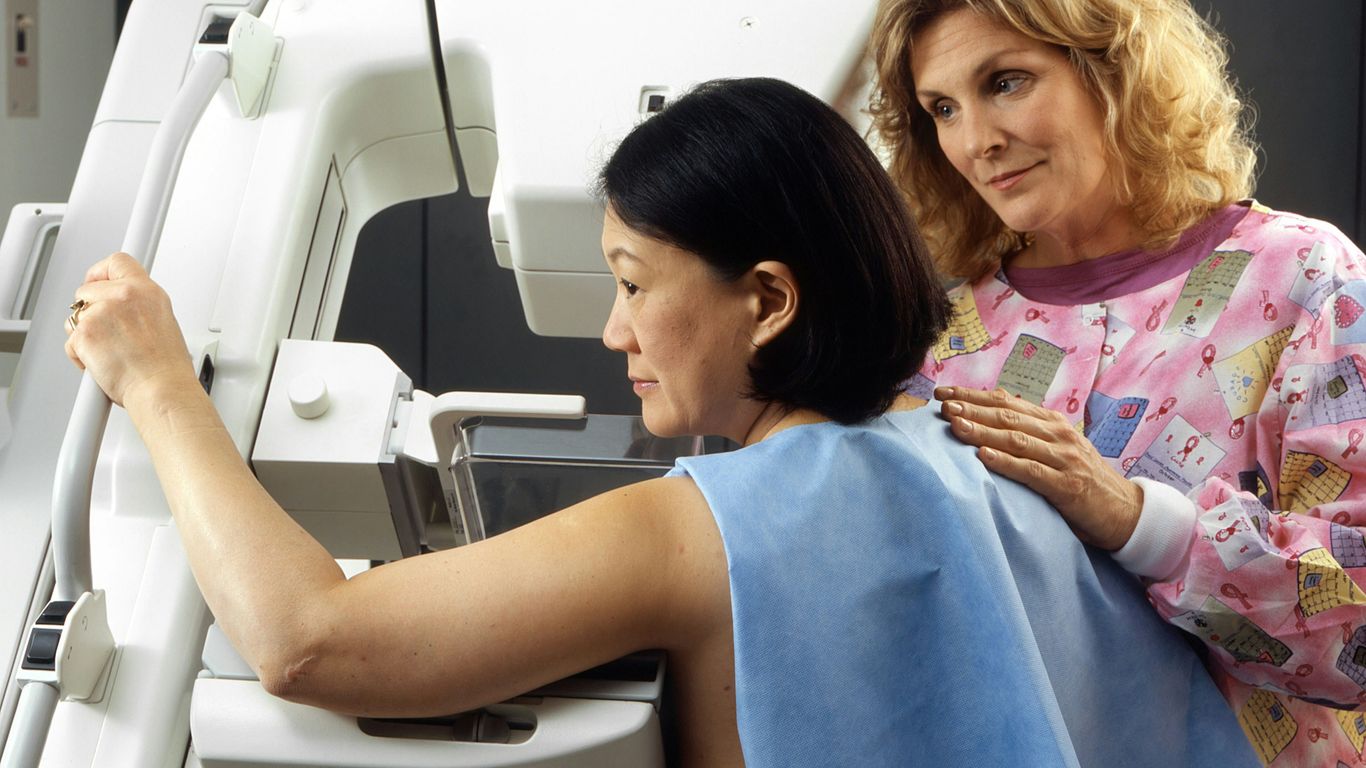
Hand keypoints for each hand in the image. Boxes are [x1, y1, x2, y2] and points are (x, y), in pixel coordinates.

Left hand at [63, 253, 194, 407]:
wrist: (160, 389)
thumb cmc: (165, 367)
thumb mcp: (163, 323)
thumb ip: (139, 307)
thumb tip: (122, 308)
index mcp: (148, 292)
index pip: (117, 262)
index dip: (101, 272)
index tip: (97, 282)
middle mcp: (125, 296)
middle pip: (87, 289)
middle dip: (89, 310)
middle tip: (104, 332)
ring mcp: (103, 312)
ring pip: (75, 316)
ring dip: (85, 334)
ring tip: (109, 352)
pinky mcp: (85, 332)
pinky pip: (70, 339)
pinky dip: (80, 355)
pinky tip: (101, 363)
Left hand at [934, 386, 1141, 550]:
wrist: (1126, 511)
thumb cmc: (1083, 480)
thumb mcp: (1058, 450)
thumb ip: (1030, 436)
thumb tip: (986, 425)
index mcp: (1052, 423)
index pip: (1006, 402)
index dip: (973, 396)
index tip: (943, 393)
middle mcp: (1058, 434)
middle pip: (1006, 416)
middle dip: (971, 408)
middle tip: (942, 405)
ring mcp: (1064, 458)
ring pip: (1015, 439)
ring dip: (982, 431)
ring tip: (954, 424)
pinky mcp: (1067, 485)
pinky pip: (1031, 472)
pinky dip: (1005, 462)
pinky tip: (982, 457)